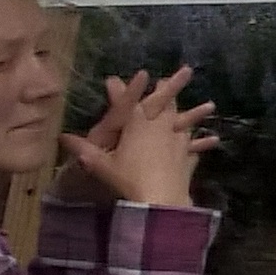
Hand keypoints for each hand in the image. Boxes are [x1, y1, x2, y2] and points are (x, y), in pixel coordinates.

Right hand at [58, 67, 216, 207]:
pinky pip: (196, 147)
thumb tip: (62, 138)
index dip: (120, 90)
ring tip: (210, 105)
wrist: (162, 199)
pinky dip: (203, 143)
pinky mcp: (187, 157)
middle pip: (165, 102)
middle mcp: (159, 126)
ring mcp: (177, 140)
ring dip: (195, 113)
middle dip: (168, 87)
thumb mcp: (102, 165)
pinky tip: (213, 141)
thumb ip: (84, 150)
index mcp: (137, 123)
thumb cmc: (129, 179)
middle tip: (177, 74)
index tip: (113, 79)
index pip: (127, 101)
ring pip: (186, 121)